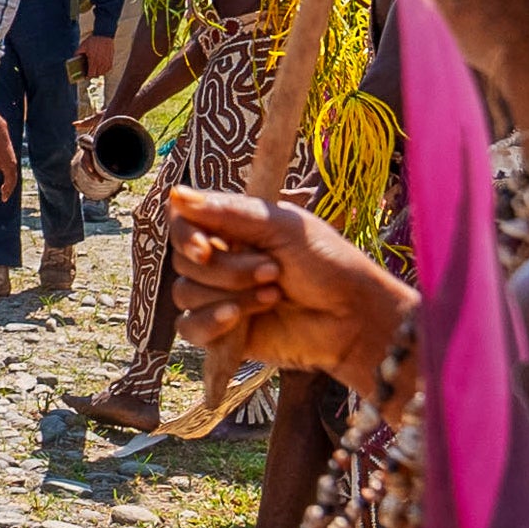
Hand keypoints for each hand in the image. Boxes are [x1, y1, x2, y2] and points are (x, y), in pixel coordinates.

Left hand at [0, 126, 19, 191]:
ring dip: (9, 184)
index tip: (3, 199)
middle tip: (3, 197)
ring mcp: (13, 161)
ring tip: (3, 190)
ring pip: (13, 176)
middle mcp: (13, 165)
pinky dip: (9, 177)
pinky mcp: (10, 158)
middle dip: (9, 190)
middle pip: (13, 181)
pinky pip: (11, 171)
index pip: (10, 183)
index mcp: (9, 167)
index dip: (7, 191)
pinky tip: (4, 178)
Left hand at [80, 35, 118, 79]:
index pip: (91, 74)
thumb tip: (73, 58)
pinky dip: (104, 69)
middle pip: (97, 75)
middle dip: (93, 74)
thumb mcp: (83, 46)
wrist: (104, 35)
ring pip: (103, 72)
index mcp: (93, 61)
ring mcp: (107, 62)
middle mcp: (100, 63)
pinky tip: (101, 67)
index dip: (88, 76)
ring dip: (99, 72)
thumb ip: (77, 53)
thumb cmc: (93, 40)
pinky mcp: (111, 60)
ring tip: (95, 70)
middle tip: (90, 72)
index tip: (86, 76)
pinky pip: (108, 69)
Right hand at [163, 186, 415, 399]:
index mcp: (233, 228)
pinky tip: (238, 320)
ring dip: (230, 294)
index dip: (185, 235)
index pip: (183, 223)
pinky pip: (188, 328)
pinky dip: (210, 322)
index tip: (205, 248)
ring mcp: (219, 296)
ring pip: (185, 293)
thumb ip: (227, 212)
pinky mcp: (222, 333)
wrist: (354, 319)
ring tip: (273, 295)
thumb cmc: (328, 265)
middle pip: (184, 261)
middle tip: (274, 271)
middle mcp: (221, 259)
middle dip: (227, 268)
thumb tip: (175, 194)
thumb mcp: (282, 227)